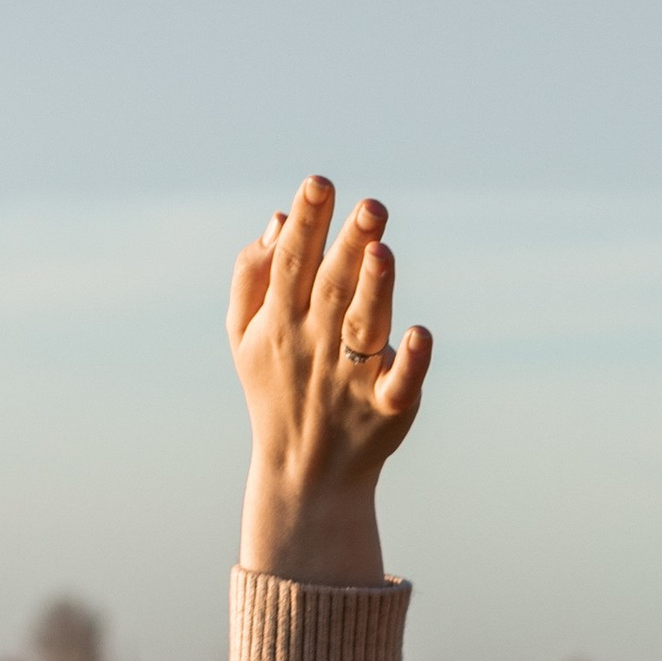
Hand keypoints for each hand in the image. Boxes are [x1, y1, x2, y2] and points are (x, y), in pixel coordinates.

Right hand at [228, 176, 431, 585]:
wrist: (303, 476)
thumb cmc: (276, 390)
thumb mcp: (242, 337)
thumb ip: (252, 276)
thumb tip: (277, 218)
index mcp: (280, 321)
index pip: (292, 263)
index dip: (306, 222)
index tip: (319, 184)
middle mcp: (315, 345)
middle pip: (331, 287)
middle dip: (346, 245)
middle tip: (369, 205)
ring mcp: (350, 378)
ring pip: (363, 327)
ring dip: (374, 290)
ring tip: (382, 251)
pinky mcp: (386, 408)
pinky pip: (399, 384)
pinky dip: (410, 362)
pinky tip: (419, 334)